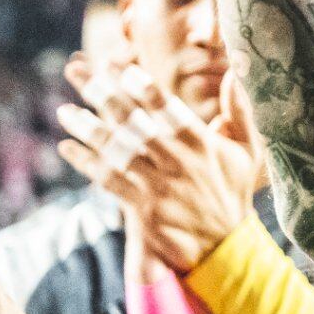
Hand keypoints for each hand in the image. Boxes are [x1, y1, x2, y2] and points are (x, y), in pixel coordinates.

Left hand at [63, 54, 260, 277]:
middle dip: (102, 93)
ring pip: (116, 149)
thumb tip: (235, 72)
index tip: (115, 64)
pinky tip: (67, 147)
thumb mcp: (248, 152)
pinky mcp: (143, 210)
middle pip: (133, 121)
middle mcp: (178, 161)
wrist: (226, 248)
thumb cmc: (233, 193)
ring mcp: (158, 186)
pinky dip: (86, 163)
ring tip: (65, 111)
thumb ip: (240, 112)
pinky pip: (108, 180)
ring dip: (87, 128)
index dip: (138, 84)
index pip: (166, 106)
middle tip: (76, 72)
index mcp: (201, 143)